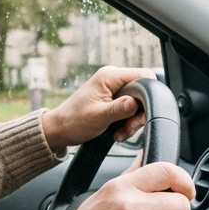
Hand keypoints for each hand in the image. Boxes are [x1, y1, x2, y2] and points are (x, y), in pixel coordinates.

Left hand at [40, 67, 154, 151]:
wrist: (59, 130)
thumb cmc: (73, 121)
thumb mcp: (98, 116)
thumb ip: (120, 109)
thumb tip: (137, 103)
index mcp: (110, 76)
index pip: (144, 76)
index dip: (149, 95)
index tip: (140, 114)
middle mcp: (113, 79)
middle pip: (143, 92)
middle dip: (139, 113)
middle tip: (129, 128)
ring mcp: (114, 89)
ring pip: (138, 103)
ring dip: (132, 121)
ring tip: (120, 133)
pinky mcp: (113, 100)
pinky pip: (130, 110)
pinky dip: (127, 123)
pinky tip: (118, 132)